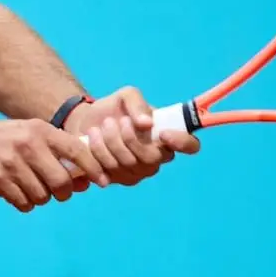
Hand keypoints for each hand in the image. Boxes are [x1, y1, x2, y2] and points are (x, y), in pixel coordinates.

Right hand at [0, 119, 110, 211]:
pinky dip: (24, 203)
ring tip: (28, 187)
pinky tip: (15, 192)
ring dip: (39, 198)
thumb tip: (85, 181)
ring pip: (42, 195)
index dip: (93, 167)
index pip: (76, 149)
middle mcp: (28, 144)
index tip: (104, 182)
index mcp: (39, 130)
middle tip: (56, 192)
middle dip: (63, 192)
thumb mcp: (30, 135)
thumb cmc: (4, 142)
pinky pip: (23, 203)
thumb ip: (57, 154)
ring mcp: (11, 162)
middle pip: (62, 181)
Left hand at [64, 86, 200, 186]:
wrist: (85, 122)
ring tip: (98, 128)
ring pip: (129, 164)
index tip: (162, 133)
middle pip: (152, 158)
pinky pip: (111, 171)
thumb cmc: (113, 109)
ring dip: (109, 142)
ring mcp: (140, 171)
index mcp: (167, 135)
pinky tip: (92, 140)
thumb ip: (138, 103)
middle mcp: (158, 157)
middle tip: (113, 122)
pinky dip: (98, 153)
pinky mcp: (120, 179)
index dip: (182, 142)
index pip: (190, 146)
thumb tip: (147, 123)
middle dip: (129, 139)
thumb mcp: (126, 96)